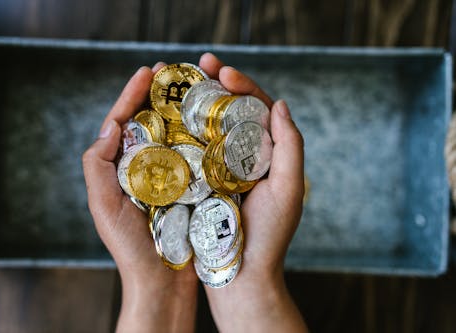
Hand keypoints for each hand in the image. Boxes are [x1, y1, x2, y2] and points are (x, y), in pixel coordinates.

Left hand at [82, 63, 197, 332]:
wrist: (162, 282)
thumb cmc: (130, 247)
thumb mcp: (104, 206)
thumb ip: (98, 166)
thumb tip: (110, 126)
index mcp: (120, 168)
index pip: (123, 122)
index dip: (132, 94)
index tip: (147, 71)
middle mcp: (144, 168)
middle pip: (151, 122)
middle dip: (159, 94)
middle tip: (172, 70)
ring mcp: (168, 177)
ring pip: (174, 135)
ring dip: (182, 109)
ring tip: (195, 86)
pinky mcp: (191, 188)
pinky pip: (195, 156)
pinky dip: (201, 136)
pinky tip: (213, 120)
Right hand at [198, 53, 307, 332]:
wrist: (241, 274)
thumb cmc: (268, 236)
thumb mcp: (287, 190)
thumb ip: (290, 146)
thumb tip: (280, 103)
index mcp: (268, 153)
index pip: (258, 110)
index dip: (243, 85)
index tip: (223, 71)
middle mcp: (245, 156)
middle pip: (232, 111)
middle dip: (217, 84)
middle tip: (200, 62)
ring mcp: (222, 168)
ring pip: (210, 127)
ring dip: (198, 101)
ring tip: (182, 80)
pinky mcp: (202, 182)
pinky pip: (193, 150)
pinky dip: (183, 130)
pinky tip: (169, 116)